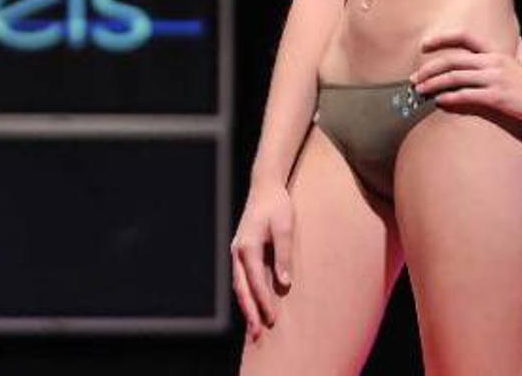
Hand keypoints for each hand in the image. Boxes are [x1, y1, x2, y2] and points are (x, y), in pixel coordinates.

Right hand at [230, 179, 293, 341]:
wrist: (264, 187)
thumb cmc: (276, 205)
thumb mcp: (284, 228)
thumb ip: (283, 255)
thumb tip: (284, 283)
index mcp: (248, 246)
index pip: (255, 281)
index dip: (264, 302)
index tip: (273, 319)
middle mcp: (238, 252)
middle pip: (241, 289)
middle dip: (249, 312)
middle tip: (257, 334)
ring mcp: (237, 252)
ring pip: (238, 285)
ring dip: (246, 306)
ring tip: (254, 326)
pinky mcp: (241, 251)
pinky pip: (241, 278)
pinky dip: (245, 293)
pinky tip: (252, 305)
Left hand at [410, 29, 521, 123]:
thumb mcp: (516, 60)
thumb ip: (503, 52)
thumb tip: (501, 41)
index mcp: (494, 51)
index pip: (463, 37)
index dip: (442, 39)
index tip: (423, 45)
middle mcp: (491, 62)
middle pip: (452, 60)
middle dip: (429, 69)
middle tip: (414, 78)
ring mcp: (493, 79)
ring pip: (455, 77)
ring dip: (433, 84)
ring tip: (420, 91)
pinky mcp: (496, 97)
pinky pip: (466, 95)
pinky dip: (449, 98)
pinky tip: (439, 101)